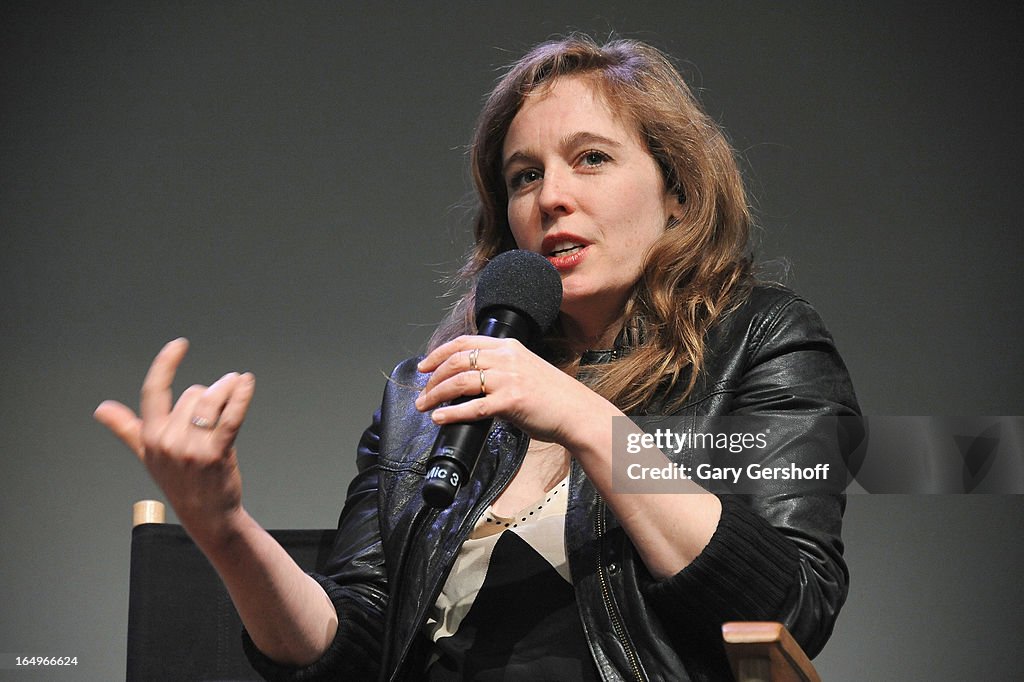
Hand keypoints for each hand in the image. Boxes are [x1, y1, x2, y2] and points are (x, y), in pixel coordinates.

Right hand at [94, 338, 254, 544]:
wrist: (207, 516)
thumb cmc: (179, 482)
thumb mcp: (148, 455)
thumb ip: (127, 428)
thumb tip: (102, 409)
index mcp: (151, 437)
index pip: (153, 391)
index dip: (165, 364)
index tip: (178, 345)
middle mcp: (168, 441)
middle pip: (192, 394)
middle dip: (207, 394)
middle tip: (216, 411)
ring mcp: (192, 448)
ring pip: (211, 400)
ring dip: (227, 389)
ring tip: (236, 386)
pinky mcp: (217, 453)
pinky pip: (230, 416)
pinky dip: (241, 395)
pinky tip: (247, 382)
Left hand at [415, 335, 604, 446]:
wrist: (577, 412)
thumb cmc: (554, 396)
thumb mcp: (526, 369)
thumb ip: (501, 368)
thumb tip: (472, 380)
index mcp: (509, 347)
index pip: (465, 342)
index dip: (439, 353)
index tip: (425, 366)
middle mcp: (507, 359)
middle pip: (457, 361)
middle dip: (433, 378)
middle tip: (422, 392)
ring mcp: (508, 379)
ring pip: (460, 382)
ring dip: (436, 395)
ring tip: (425, 406)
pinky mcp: (510, 402)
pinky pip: (473, 407)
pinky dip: (452, 413)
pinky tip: (440, 418)